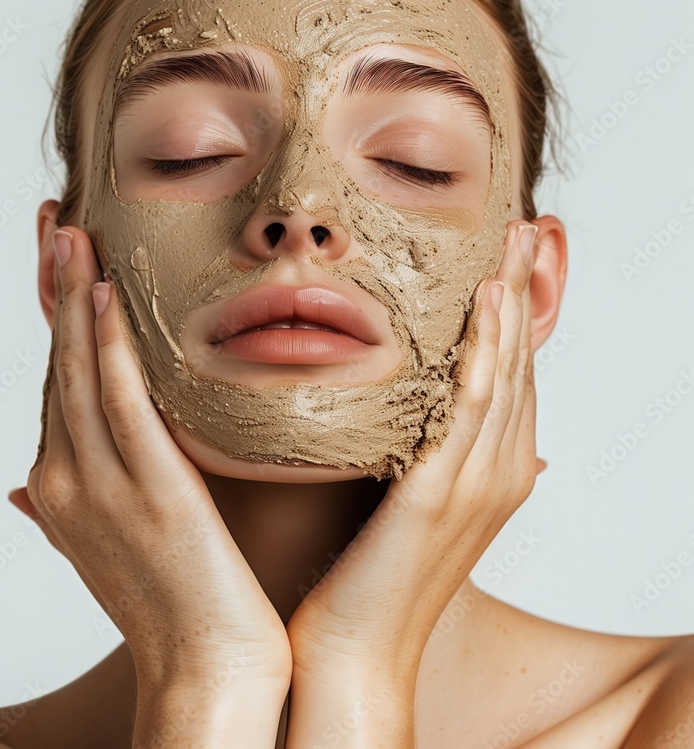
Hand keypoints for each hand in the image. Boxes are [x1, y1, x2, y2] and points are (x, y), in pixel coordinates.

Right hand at [9, 226, 291, 692]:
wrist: (204, 672)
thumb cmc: (168, 606)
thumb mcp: (100, 549)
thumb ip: (58, 510)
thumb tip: (19, 484)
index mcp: (58, 488)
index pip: (55, 384)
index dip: (55, 319)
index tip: (61, 261)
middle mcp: (66, 480)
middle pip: (56, 364)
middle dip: (53, 288)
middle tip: (57, 222)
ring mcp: (100, 486)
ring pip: (78, 372)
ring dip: (73, 297)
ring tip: (74, 234)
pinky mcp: (149, 489)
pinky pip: (121, 404)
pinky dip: (107, 347)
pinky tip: (106, 298)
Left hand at [286, 219, 541, 691]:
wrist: (353, 654)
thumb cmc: (369, 578)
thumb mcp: (408, 504)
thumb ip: (425, 455)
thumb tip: (424, 415)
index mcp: (492, 474)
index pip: (514, 377)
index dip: (518, 315)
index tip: (512, 258)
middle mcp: (498, 474)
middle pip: (521, 364)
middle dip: (525, 292)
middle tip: (527, 229)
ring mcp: (476, 485)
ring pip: (506, 374)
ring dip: (512, 303)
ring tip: (515, 241)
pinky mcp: (440, 494)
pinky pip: (470, 407)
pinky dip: (484, 351)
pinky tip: (482, 303)